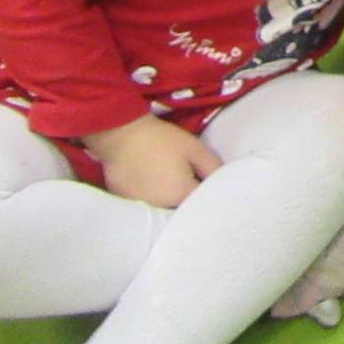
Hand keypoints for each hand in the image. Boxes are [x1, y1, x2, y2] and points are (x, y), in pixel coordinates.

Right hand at [83, 114, 222, 207]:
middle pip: (181, 210)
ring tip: (169, 184)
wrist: (121, 134)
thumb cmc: (161, 140)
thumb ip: (212, 167)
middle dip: (189, 201)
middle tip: (190, 182)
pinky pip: (144, 204)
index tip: (208, 184)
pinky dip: (150, 198)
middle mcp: (161, 209)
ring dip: (169, 202)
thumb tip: (223, 181)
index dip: (208, 194)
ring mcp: (141, 208)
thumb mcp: (194, 149)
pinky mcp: (124, 202)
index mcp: (181, 197)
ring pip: (162, 210)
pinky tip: (150, 184)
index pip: (202, 204)